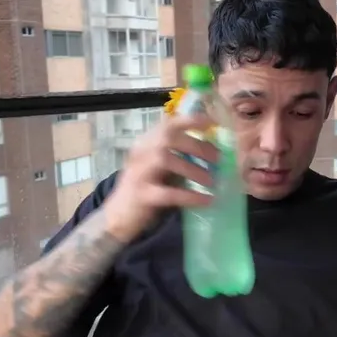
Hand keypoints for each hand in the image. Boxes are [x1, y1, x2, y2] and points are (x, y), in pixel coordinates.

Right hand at [102, 113, 220, 241]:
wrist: (118, 216)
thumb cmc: (145, 188)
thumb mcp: (159, 166)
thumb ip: (178, 155)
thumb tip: (212, 151)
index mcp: (146, 143)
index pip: (167, 124)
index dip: (190, 120)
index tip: (212, 122)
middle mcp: (140, 153)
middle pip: (167, 138)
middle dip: (196, 146)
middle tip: (217, 158)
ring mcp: (138, 173)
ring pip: (165, 159)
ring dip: (193, 169)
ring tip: (212, 180)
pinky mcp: (141, 195)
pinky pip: (168, 193)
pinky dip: (190, 196)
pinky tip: (206, 200)